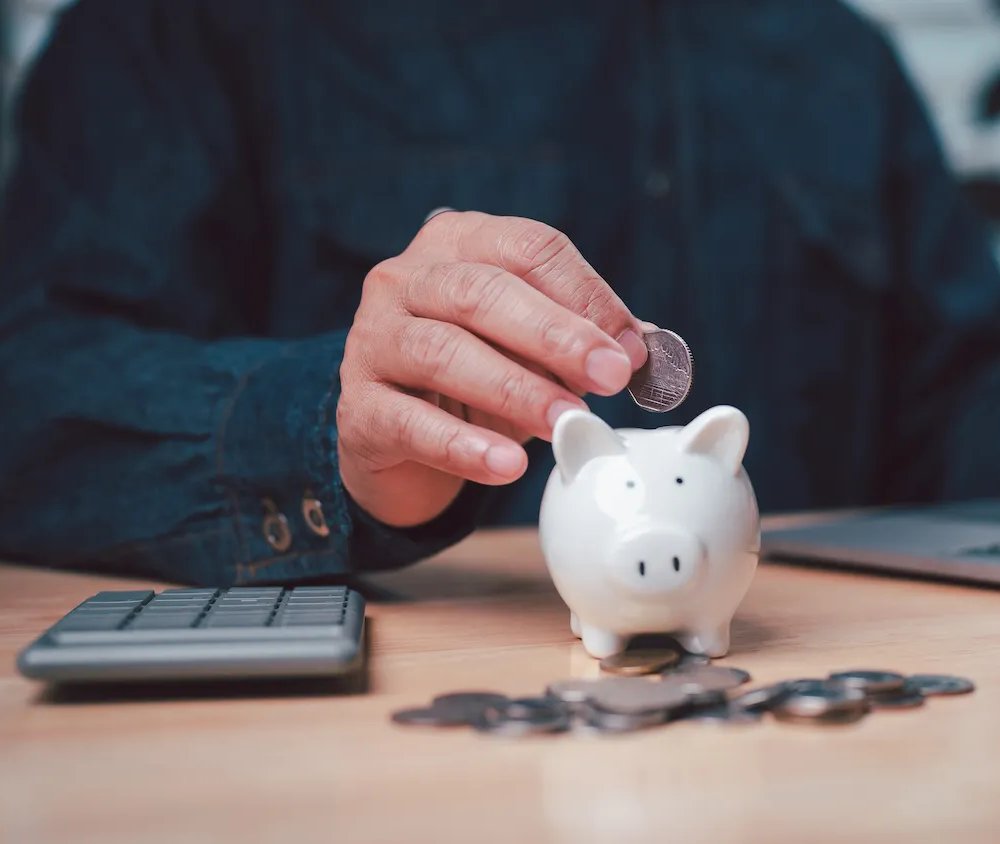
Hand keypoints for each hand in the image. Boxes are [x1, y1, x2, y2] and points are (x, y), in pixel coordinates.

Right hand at [336, 211, 648, 527]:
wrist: (395, 434)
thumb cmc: (476, 374)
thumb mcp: (533, 348)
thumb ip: (586, 341)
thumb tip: (641, 353)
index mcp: (459, 243)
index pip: (527, 248)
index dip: (585, 294)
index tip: (629, 349)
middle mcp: (406, 279)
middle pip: (483, 292)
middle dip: (555, 335)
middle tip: (610, 377)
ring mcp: (372, 339)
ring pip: (442, 351)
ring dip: (515, 388)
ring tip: (566, 422)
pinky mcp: (358, 406)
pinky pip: (409, 422)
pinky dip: (462, 446)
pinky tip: (507, 465)